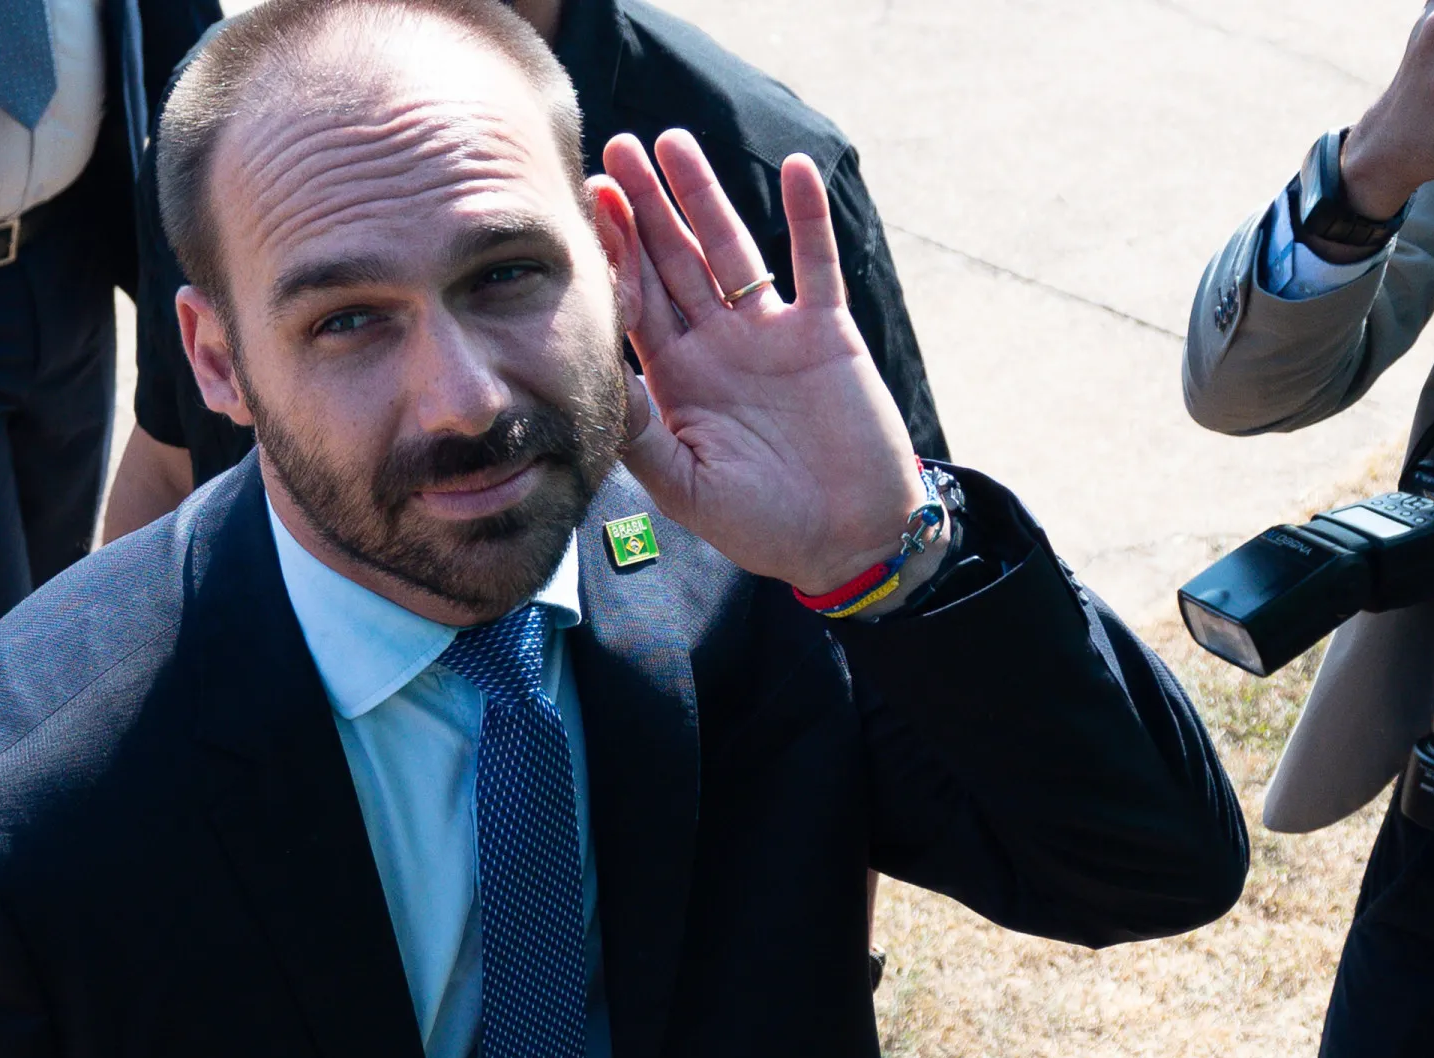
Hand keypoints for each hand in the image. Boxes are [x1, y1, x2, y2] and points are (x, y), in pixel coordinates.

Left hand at [597, 130, 927, 596]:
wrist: (846, 540)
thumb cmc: (762, 524)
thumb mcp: (686, 488)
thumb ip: (641, 436)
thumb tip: (594, 382)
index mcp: (676, 379)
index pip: (635, 304)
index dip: (613, 256)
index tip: (587, 209)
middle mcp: (717, 345)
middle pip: (673, 261)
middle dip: (644, 208)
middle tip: (613, 153)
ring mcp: (771, 333)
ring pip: (731, 249)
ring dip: (704, 196)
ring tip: (674, 141)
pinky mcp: (826, 332)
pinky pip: (816, 264)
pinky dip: (808, 218)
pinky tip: (797, 168)